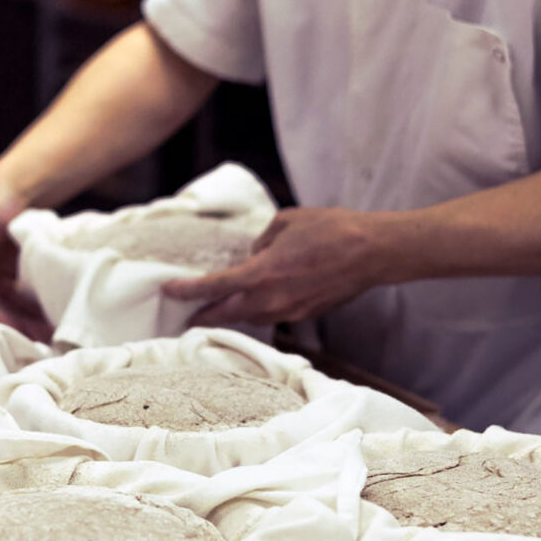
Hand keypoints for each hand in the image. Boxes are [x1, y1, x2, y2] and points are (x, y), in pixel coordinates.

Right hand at [0, 172, 53, 340]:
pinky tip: (46, 316)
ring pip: (3, 303)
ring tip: (46, 332)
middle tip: (37, 338)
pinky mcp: (3, 274)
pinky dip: (27, 307)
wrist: (13, 187)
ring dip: (21, 319)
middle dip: (12, 322)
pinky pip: (13, 297)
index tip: (15, 327)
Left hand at [162, 206, 394, 327]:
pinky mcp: (305, 315)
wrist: (372, 252)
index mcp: (261, 273)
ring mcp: (290, 311)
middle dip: (203, 316)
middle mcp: (271, 299)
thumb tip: (255, 255)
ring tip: (217, 309)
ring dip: (231, 315)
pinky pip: (272, 316)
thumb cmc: (330, 229)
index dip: (186, 291)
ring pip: (249, 318)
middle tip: (185, 316)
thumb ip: (261, 241)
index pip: (212, 288)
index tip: (168, 291)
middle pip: (225, 314)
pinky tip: (256, 302)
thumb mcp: (285, 222)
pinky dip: (258, 311)